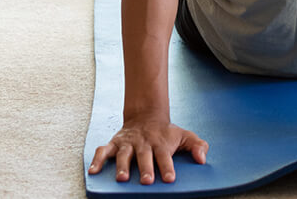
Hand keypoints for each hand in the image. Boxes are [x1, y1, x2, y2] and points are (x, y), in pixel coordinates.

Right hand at [88, 116, 207, 184]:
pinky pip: (103, 151)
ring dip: (123, 166)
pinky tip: (94, 171)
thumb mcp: (185, 135)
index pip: (165, 156)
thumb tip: (202, 159)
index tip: (170, 178)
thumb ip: (197, 146)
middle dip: (145, 168)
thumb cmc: (167, 132)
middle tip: (147, 181)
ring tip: (122, 178)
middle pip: (144, 156)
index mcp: (161, 143)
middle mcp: (143, 143)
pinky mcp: (114, 143)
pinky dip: (97, 160)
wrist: (146, 116)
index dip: (167, 167)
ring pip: (124, 154)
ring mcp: (128, 143)